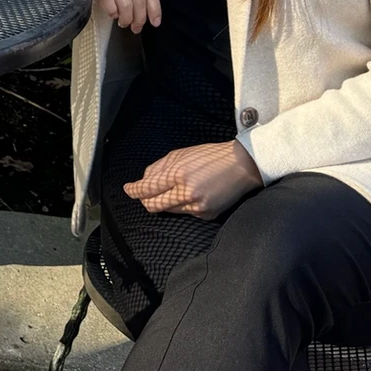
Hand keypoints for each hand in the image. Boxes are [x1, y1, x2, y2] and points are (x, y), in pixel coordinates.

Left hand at [123, 140, 262, 217]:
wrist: (241, 166)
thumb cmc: (209, 156)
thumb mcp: (180, 155)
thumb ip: (158, 168)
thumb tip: (142, 181)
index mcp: (177, 174)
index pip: (147, 189)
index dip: (134, 190)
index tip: (128, 189)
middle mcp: (186, 193)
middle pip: (153, 205)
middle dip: (145, 200)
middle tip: (143, 194)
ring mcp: (196, 206)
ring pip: (167, 210)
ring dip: (163, 202)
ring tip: (171, 190)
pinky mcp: (205, 215)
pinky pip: (184, 213)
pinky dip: (181, 205)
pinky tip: (190, 194)